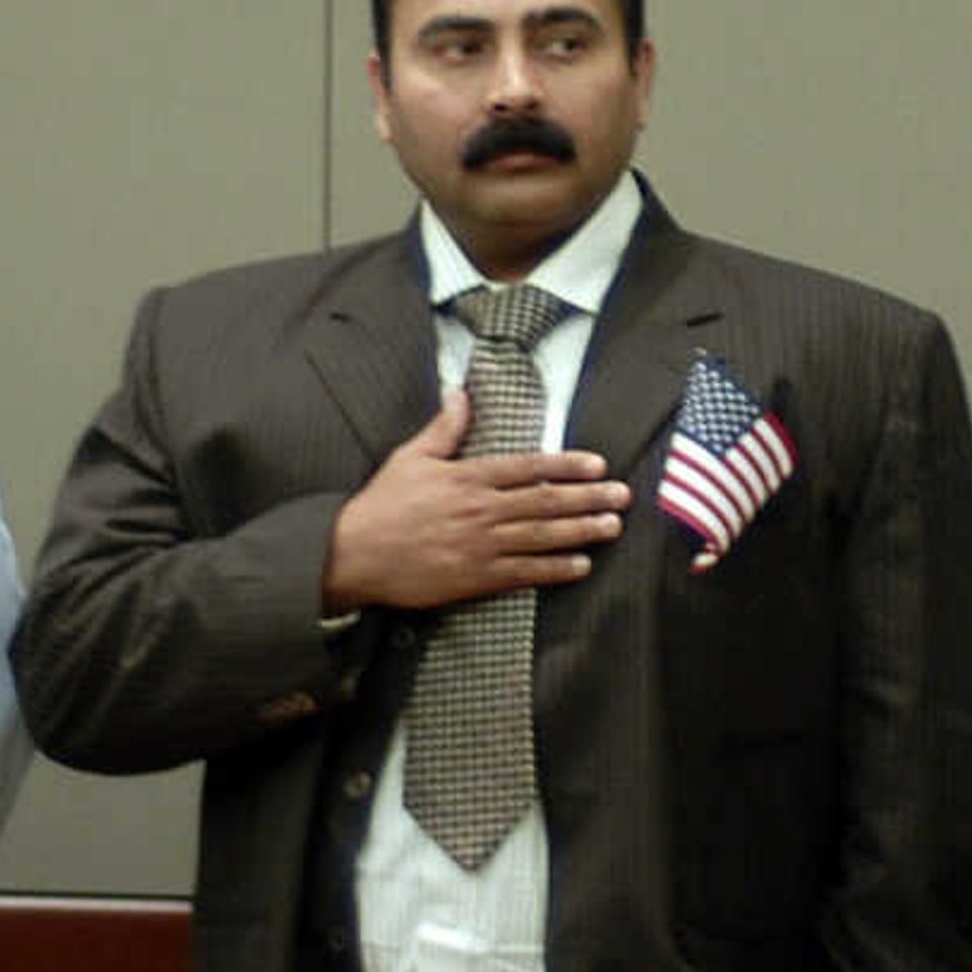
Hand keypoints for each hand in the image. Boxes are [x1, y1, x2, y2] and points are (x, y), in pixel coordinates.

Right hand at [323, 389, 627, 611]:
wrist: (349, 555)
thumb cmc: (380, 506)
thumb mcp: (409, 458)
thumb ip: (443, 429)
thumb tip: (461, 394)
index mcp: (466, 478)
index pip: (527, 468)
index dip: (567, 465)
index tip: (598, 464)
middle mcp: (480, 510)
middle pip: (545, 501)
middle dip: (588, 498)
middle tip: (622, 496)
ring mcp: (480, 545)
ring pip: (542, 536)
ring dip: (582, 531)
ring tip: (612, 526)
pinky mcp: (474, 577)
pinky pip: (524, 573)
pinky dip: (555, 569)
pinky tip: (582, 565)